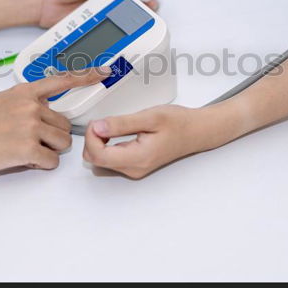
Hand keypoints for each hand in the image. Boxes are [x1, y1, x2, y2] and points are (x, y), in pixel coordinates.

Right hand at [0, 68, 109, 220]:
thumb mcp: (0, 101)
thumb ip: (25, 103)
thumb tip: (42, 112)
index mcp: (25, 92)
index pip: (63, 80)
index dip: (87, 75)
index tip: (105, 71)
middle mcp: (31, 106)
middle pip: (65, 124)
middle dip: (54, 135)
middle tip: (32, 140)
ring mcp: (30, 127)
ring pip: (62, 143)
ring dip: (49, 150)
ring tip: (25, 149)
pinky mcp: (27, 149)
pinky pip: (51, 161)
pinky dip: (41, 164)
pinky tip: (24, 160)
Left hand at [36, 0, 160, 27]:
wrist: (45, 1)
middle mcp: (107, 1)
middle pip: (133, 7)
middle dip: (145, 8)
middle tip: (152, 8)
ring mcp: (101, 16)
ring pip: (123, 22)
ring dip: (133, 23)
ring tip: (142, 21)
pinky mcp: (94, 30)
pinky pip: (109, 33)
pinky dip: (118, 35)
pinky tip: (125, 35)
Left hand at [82, 105, 212, 178]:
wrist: (195, 132)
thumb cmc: (178, 123)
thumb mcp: (150, 117)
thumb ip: (122, 123)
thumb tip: (97, 127)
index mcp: (137, 158)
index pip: (98, 156)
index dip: (91, 137)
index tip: (98, 122)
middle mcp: (133, 169)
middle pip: (96, 160)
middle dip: (92, 140)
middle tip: (103, 122)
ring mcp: (133, 169)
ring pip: (100, 161)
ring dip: (98, 142)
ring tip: (111, 126)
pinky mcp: (133, 165)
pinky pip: (109, 159)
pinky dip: (105, 145)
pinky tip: (114, 132)